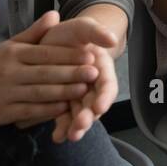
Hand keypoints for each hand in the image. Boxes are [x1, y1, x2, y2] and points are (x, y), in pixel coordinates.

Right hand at [0, 11, 97, 128]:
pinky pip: (29, 111)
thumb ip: (34, 33)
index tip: (90, 54)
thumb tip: (55, 14)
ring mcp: (5, 93)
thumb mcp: (10, 46)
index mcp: (13, 54)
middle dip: (72, 73)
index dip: (69, 55)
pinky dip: (48, 110)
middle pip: (45, 73)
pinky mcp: (2, 112)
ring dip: (64, 92)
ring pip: (39, 93)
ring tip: (85, 89)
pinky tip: (65, 108)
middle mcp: (9, 72)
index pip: (45, 53)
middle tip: (95, 72)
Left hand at [28, 16, 120, 143]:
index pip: (107, 86)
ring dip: (76, 126)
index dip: (105, 97)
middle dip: (88, 116)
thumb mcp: (83, 27)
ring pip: (80, 114)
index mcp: (101, 69)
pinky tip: (57, 137)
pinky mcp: (62, 102)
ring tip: (69, 136)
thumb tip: (112, 39)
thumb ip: (96, 31)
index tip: (100, 107)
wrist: (54, 39)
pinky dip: (62, 127)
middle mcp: (92, 86)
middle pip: (94, 105)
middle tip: (81, 125)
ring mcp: (77, 96)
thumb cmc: (71, 34)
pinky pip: (63, 117)